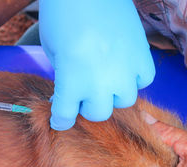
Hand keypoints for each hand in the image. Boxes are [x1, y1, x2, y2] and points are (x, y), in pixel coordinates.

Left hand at [39, 0, 154, 130]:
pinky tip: (121, 69)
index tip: (59, 120)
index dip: (60, 120)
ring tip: (102, 80)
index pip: (66, 116)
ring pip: (124, 100)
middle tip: (80, 95)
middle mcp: (100, 79)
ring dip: (111, 95)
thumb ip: (64, 78)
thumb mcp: (52, 53)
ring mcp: (125, 66)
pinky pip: (144, 79)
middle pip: (98, 113)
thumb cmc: (61, 17)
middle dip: (86, 107)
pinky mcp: (142, 52)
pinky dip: (133, 79)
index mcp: (72, 79)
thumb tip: (69, 94)